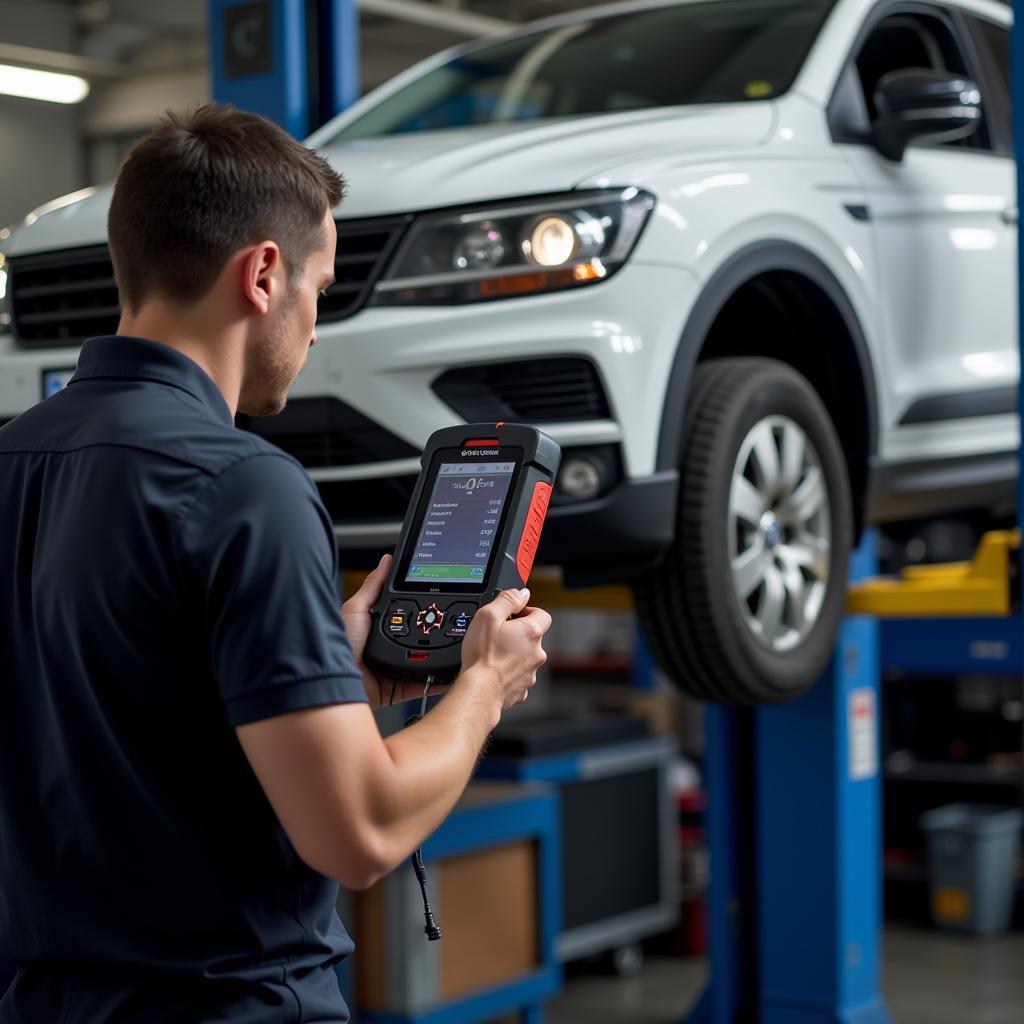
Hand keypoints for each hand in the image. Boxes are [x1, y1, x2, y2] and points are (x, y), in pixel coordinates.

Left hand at [341, 554, 449, 707]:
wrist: (336, 680)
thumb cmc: (339, 644)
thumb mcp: (356, 608)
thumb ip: (374, 585)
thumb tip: (386, 561)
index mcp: (378, 626)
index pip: (405, 613)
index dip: (421, 606)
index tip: (438, 597)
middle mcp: (388, 646)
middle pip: (418, 635)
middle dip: (435, 629)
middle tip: (450, 621)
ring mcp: (394, 667)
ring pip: (425, 658)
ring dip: (439, 653)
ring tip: (455, 643)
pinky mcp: (399, 686)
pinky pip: (424, 682)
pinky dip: (438, 679)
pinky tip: (449, 670)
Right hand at [458, 588, 551, 711]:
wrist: (479, 691)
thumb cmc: (482, 656)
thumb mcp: (488, 615)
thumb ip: (507, 599)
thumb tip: (521, 593)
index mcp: (531, 633)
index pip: (542, 614)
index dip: (527, 611)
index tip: (513, 615)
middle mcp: (536, 653)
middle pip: (533, 636)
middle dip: (517, 633)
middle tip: (497, 635)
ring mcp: (531, 672)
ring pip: (526, 656)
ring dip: (513, 653)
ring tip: (493, 654)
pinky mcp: (522, 687)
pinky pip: (518, 674)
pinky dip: (508, 671)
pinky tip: (494, 670)